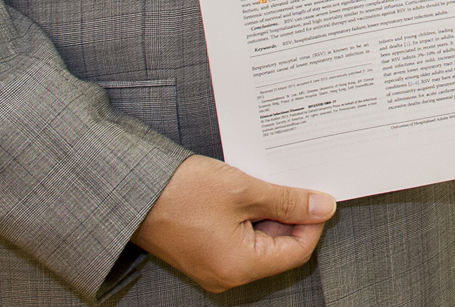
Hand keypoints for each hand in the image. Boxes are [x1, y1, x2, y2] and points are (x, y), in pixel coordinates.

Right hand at [131, 155, 334, 293]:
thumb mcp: (244, 190)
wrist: (131, 191)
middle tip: (292, 181)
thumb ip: (287, 201)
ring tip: (266, 181)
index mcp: (239, 266)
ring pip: (259, 241)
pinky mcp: (202, 252)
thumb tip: (323, 207)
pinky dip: (249, 214)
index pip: (297, 251)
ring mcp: (213, 265)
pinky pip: (239, 237)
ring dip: (269, 211)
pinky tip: (248, 189)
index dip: (312, 222)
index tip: (318, 194)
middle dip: (290, 214)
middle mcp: (226, 274)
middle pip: (278, 248)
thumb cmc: (182, 192)